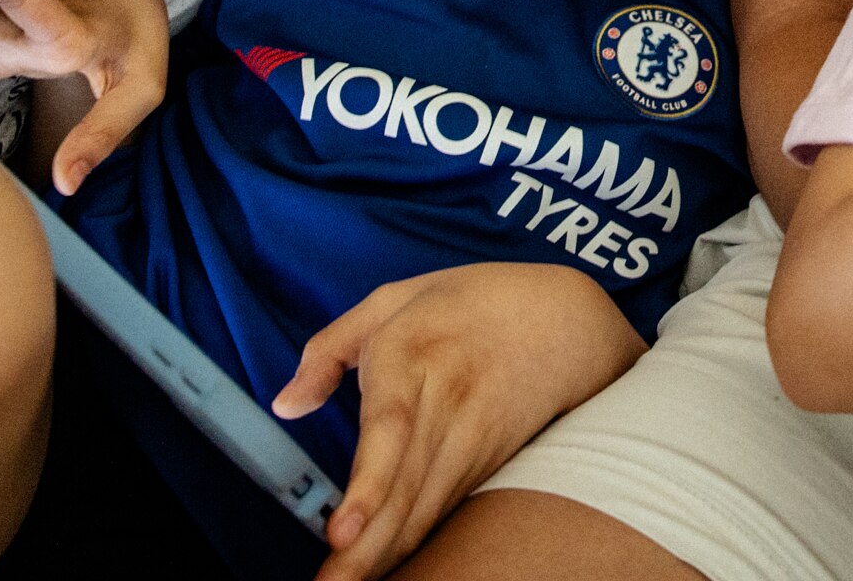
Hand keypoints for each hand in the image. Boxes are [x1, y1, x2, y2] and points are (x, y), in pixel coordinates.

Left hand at [270, 262, 646, 580]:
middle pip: (405, 488)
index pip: (391, 428)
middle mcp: (445, 403)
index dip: (369, 486)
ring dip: (386, 557)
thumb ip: (328, 349)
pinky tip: (384, 570)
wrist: (566, 319)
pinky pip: (442, 512)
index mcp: (413, 353)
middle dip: (365, 550)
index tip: (341, 532)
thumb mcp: (395, 299)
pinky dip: (414, 547)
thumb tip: (286, 404)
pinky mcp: (486, 464)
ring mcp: (471, 440)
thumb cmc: (473, 303)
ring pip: (425, 511)